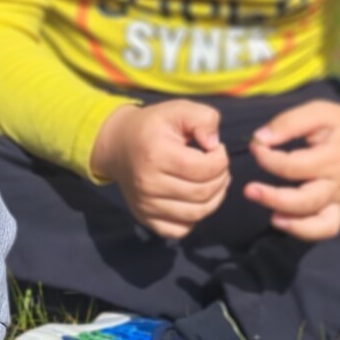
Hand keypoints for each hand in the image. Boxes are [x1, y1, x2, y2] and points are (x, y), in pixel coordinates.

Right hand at [91, 99, 229, 239]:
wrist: (118, 145)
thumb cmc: (153, 126)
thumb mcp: (178, 109)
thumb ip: (204, 118)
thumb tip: (214, 144)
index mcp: (156, 155)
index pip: (205, 168)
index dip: (221, 159)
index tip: (217, 149)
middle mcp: (148, 184)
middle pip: (203, 193)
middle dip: (221, 178)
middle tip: (218, 165)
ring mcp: (145, 205)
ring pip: (196, 214)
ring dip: (215, 198)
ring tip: (213, 181)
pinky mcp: (145, 218)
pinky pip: (180, 230)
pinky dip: (195, 218)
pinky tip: (196, 199)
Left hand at [243, 100, 339, 242]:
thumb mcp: (320, 111)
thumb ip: (290, 122)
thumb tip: (260, 139)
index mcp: (333, 157)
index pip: (294, 166)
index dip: (268, 158)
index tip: (255, 146)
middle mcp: (337, 183)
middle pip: (305, 200)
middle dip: (273, 198)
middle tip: (248, 189)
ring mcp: (339, 200)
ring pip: (318, 222)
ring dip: (292, 223)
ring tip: (271, 217)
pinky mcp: (339, 209)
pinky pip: (326, 229)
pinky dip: (306, 231)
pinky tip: (282, 221)